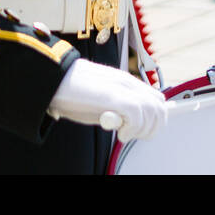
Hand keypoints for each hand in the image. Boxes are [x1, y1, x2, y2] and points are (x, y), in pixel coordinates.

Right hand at [47, 58, 166, 141]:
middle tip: (133, 134)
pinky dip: (132, 129)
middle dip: (152, 127)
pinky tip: (120, 132)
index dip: (154, 118)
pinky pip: (138, 115)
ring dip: (143, 129)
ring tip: (125, 134)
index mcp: (126, 82)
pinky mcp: (114, 96)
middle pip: (160, 107)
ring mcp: (123, 88)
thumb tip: (129, 122)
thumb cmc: (73, 92)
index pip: (157, 99)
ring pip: (154, 111)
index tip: (140, 130)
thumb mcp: (101, 99)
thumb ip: (117, 107)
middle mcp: (128, 83)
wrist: (55, 79)